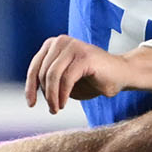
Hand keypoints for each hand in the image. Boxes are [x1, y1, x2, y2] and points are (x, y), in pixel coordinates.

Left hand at [25, 33, 151, 112]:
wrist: (121, 76)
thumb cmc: (92, 80)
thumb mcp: (64, 80)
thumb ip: (48, 81)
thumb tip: (32, 91)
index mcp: (54, 44)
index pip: (35, 66)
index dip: (30, 86)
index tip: (30, 103)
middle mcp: (62, 41)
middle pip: (43, 72)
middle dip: (45, 94)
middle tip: (52, 109)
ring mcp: (74, 46)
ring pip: (52, 75)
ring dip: (52, 96)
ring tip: (56, 109)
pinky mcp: (85, 56)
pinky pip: (66, 78)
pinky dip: (62, 94)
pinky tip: (63, 104)